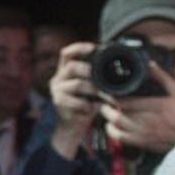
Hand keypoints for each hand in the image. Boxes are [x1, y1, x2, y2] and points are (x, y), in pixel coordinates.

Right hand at [48, 41, 99, 158]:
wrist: (72, 126)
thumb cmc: (85, 103)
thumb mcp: (90, 87)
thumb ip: (95, 76)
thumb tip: (117, 67)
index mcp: (64, 70)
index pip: (67, 53)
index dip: (79, 48)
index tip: (94, 48)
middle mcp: (58, 78)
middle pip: (72, 66)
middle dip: (90, 70)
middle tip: (103, 79)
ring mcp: (57, 91)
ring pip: (77, 84)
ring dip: (94, 89)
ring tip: (105, 96)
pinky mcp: (60, 104)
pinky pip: (78, 102)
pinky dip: (89, 105)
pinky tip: (94, 107)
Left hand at [100, 61, 174, 152]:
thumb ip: (163, 78)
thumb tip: (151, 65)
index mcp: (154, 106)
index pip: (125, 101)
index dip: (111, 96)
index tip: (105, 91)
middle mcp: (146, 121)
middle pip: (117, 116)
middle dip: (106, 108)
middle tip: (104, 102)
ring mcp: (144, 134)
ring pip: (117, 129)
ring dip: (108, 121)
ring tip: (108, 114)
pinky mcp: (143, 143)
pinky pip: (122, 140)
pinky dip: (114, 133)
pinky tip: (114, 127)